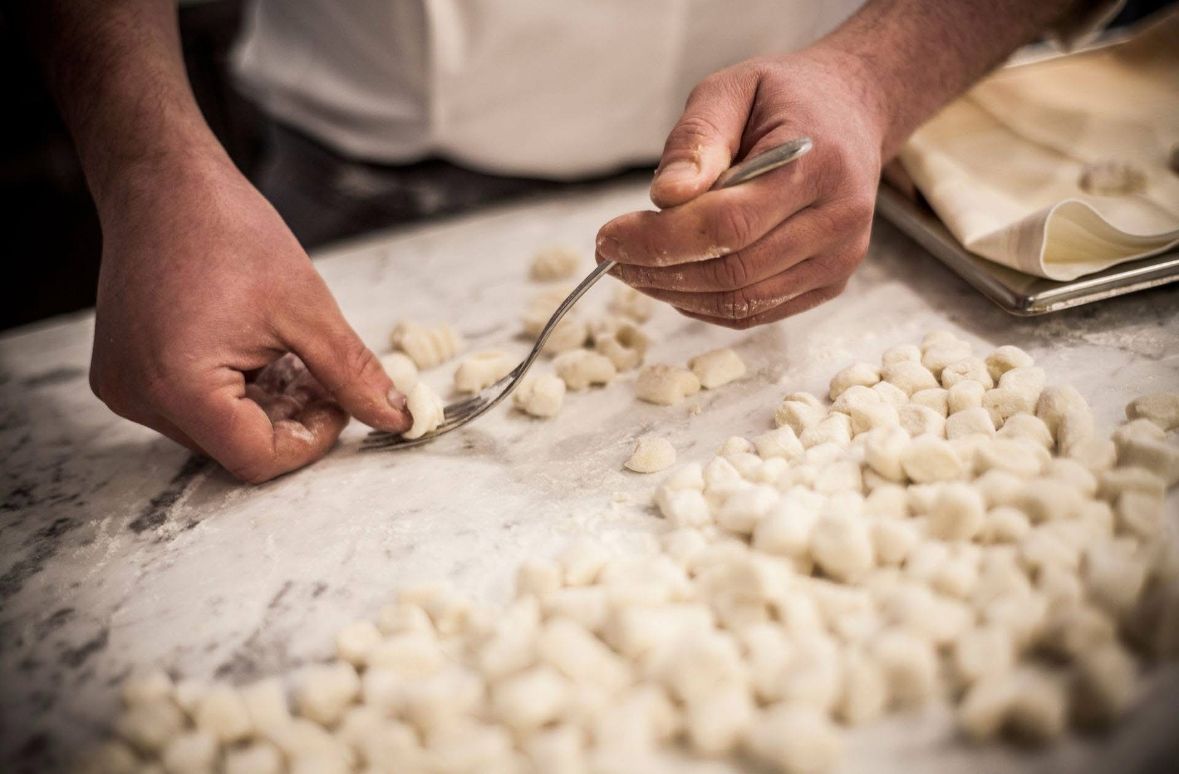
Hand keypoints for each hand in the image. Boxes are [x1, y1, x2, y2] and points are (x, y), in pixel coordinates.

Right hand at [89, 152, 410, 482]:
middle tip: (319, 377)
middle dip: (288, 422)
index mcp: (180, 387)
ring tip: (285, 356)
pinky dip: (230, 392)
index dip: (310, 441)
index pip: (257, 459)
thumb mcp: (308, 310)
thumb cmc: (227, 232)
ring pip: (215, 431)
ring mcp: (126, 387)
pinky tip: (253, 350)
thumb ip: (351, 374)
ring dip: (261, 408)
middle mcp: (141, 397)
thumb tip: (394, 414)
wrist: (163, 183)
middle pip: (234, 448)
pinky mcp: (125, 372)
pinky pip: (189, 406)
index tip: (339, 405)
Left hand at [596, 47, 885, 328]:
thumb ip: (696, 140)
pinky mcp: (831, 282)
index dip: (660, 241)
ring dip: (676, 293)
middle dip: (659, 270)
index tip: (607, 238)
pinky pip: (756, 312)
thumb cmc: (784, 98)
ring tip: (636, 269)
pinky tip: (674, 281)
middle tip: (612, 257)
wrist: (851, 113)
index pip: (728, 225)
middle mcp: (839, 221)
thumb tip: (665, 197)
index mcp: (819, 165)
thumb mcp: (731, 90)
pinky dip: (706, 305)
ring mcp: (839, 259)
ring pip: (742, 302)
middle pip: (733, 270)